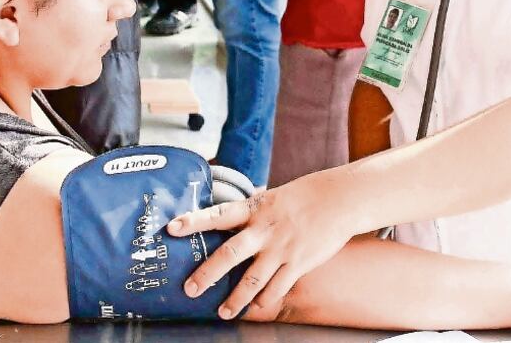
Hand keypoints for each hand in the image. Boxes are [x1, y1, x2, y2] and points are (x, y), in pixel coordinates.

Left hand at [167, 168, 357, 318]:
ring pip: (253, 279)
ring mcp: (281, 248)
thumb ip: (250, 211)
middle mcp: (265, 229)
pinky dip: (264, 299)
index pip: (218, 214)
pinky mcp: (298, 263)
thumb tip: (227, 216)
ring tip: (222, 312)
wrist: (338, 200)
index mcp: (255, 208)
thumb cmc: (303, 197)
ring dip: (235, 299)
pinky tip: (255, 306)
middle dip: (207, 273)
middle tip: (190, 289)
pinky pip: (277, 287)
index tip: (171, 228)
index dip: (194, 220)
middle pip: (230, 253)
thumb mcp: (271, 197)